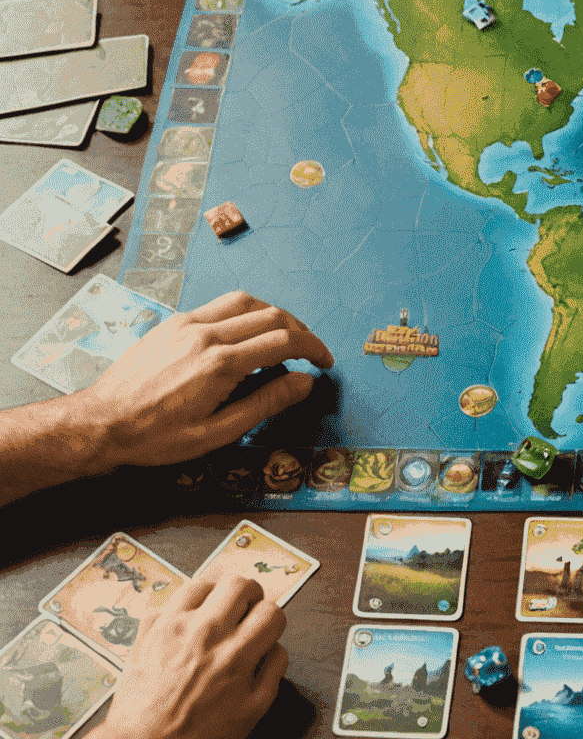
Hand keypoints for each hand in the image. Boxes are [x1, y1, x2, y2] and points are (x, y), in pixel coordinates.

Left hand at [76, 291, 332, 469]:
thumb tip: (304, 382)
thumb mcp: (217, 433)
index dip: (313, 348)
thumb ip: (265, 403)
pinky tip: (243, 335)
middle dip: (300, 330)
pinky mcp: (173, 323)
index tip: (324, 362)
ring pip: (245, 301)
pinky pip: (218, 306)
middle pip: (271, 314)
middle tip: (310, 352)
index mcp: (220, 363)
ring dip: (273, 314)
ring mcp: (187, 323)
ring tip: (282, 336)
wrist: (101, 423)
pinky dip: (243, 314)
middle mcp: (206, 335)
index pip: (284, 340)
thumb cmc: (156, 437)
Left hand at [95, 577, 285, 738]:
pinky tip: (185, 627)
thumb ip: (273, 672)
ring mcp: (174, 627)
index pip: (271, 610)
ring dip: (216, 595)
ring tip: (215, 614)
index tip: (265, 632)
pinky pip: (171, 600)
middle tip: (245, 614)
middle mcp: (207, 632)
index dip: (273, 621)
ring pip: (205, 582)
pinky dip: (183, 609)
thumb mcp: (252, 713)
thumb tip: (276, 646)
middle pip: (241, 584)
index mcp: (237, 654)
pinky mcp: (148, 630)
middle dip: (251, 596)